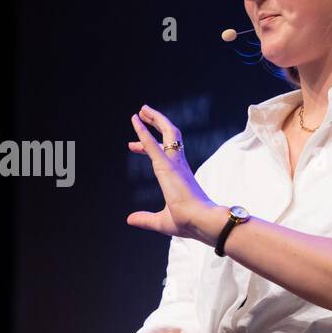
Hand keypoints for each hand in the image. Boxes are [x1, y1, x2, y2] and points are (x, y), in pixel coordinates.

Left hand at [126, 104, 219, 240]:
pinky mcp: (168, 166)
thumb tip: (130, 219)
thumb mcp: (161, 220)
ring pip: (167, 132)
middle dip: (155, 123)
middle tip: (141, 114)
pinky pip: (153, 144)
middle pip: (168, 136)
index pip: (163, 153)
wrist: (201, 222)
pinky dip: (143, 131)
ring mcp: (174, 163)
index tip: (132, 146)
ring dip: (155, 119)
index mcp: (179, 175)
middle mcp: (179, 165)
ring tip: (142, 110)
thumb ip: (146, 218)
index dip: (147, 146)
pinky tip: (135, 121)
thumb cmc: (188, 223)